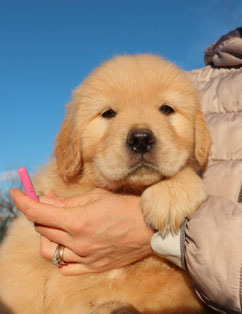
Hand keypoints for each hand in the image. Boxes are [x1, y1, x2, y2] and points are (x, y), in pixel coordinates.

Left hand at [11, 188, 153, 275]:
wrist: (149, 228)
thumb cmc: (125, 206)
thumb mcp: (96, 196)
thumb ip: (68, 202)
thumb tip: (46, 201)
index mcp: (78, 221)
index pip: (39, 212)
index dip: (23, 201)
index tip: (16, 193)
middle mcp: (78, 242)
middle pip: (42, 229)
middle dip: (40, 213)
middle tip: (51, 203)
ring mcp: (84, 257)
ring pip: (49, 250)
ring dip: (48, 235)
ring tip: (59, 225)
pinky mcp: (92, 267)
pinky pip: (65, 267)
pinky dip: (60, 256)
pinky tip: (67, 245)